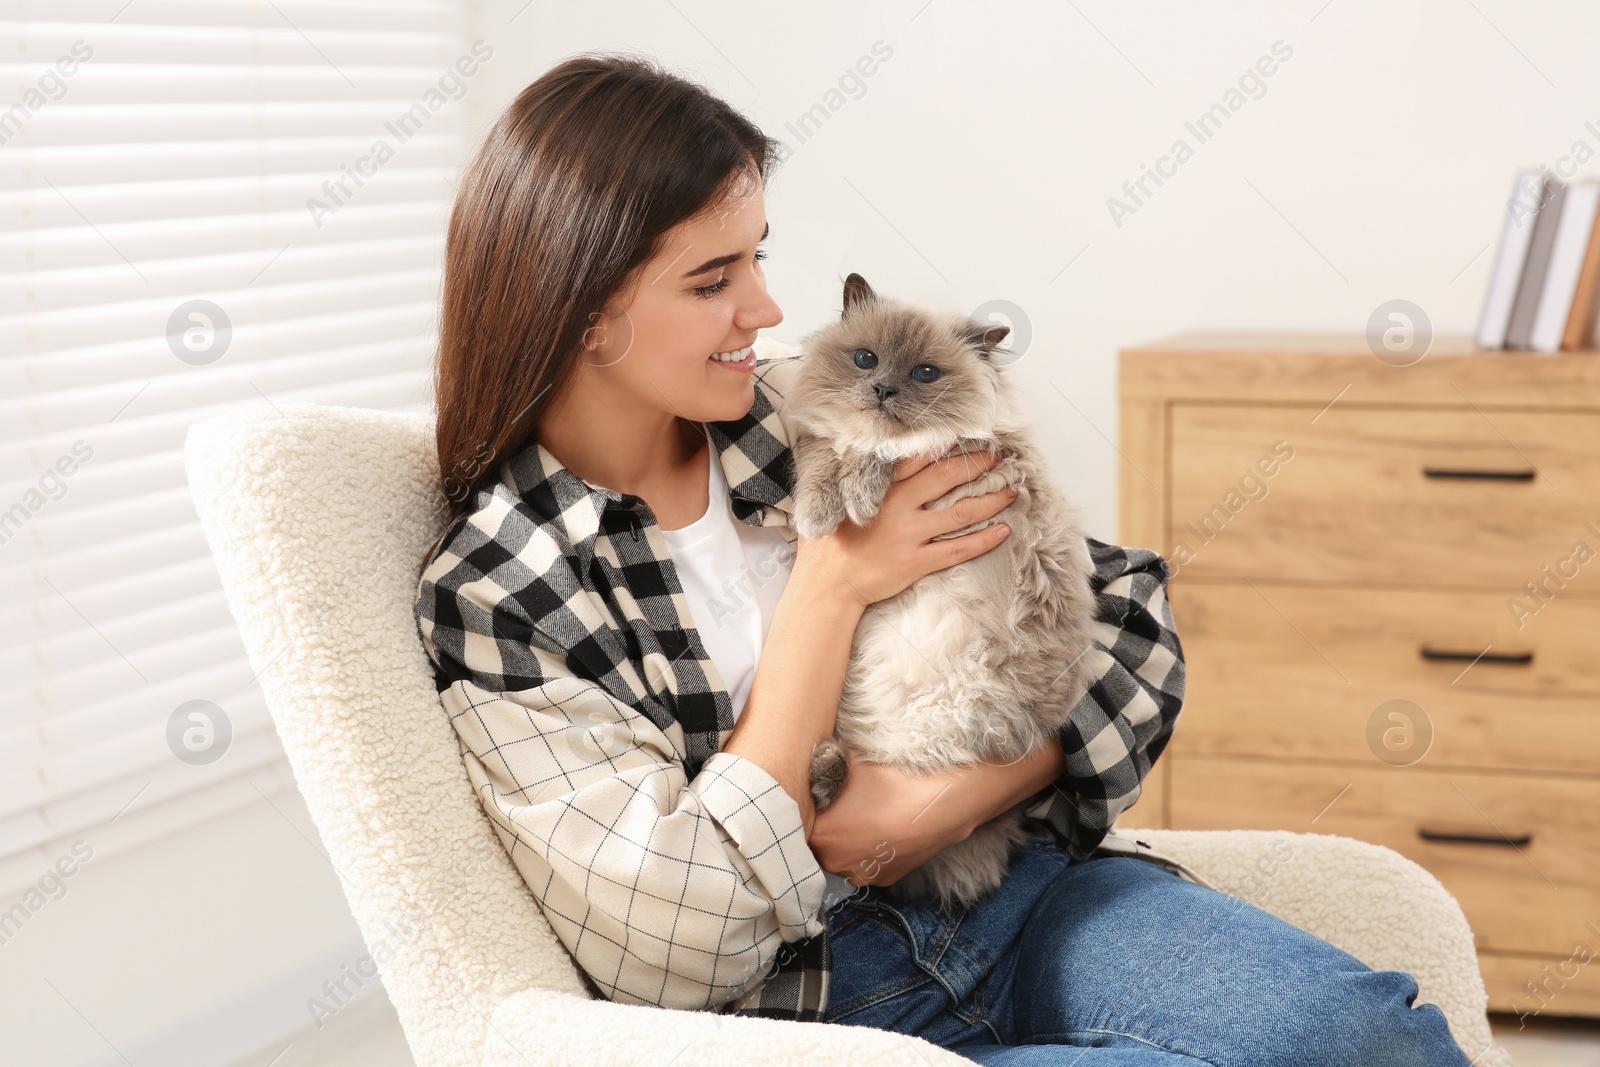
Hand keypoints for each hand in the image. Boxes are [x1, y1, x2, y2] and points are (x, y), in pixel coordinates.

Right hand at [797, 449, 1017, 610]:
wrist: (827, 584)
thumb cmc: (829, 540)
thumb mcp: (835, 497)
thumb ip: (856, 474)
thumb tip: (868, 448)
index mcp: (880, 487)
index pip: (920, 456)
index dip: (948, 444)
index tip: (969, 435)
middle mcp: (899, 506)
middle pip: (947, 477)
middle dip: (978, 465)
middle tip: (1000, 456)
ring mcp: (910, 536)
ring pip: (961, 513)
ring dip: (990, 499)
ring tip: (1012, 489)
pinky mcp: (918, 563)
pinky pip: (958, 550)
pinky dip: (984, 540)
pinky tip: (1003, 530)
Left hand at [809, 758, 972, 886]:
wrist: (937, 807)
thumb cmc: (893, 785)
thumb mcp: (851, 763)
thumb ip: (826, 766)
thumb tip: (817, 759)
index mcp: (819, 835)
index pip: (798, 824)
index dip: (805, 810)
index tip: (815, 799)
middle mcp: (834, 862)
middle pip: (817, 844)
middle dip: (825, 827)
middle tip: (839, 808)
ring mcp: (859, 874)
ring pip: (841, 857)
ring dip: (846, 843)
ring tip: (864, 819)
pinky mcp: (883, 879)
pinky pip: (866, 865)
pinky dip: (868, 852)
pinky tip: (881, 831)